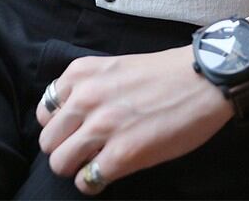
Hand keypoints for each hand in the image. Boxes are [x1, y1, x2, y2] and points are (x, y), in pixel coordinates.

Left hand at [35, 43, 234, 194]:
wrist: (204, 79)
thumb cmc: (164, 73)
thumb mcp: (114, 68)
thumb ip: (88, 88)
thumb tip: (71, 120)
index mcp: (81, 73)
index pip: (45, 111)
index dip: (60, 125)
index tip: (77, 129)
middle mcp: (85, 98)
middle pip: (48, 141)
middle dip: (66, 148)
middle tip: (88, 149)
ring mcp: (102, 127)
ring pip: (60, 164)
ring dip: (77, 167)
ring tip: (98, 161)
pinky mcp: (123, 154)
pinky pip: (87, 181)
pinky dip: (95, 181)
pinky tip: (113, 170)